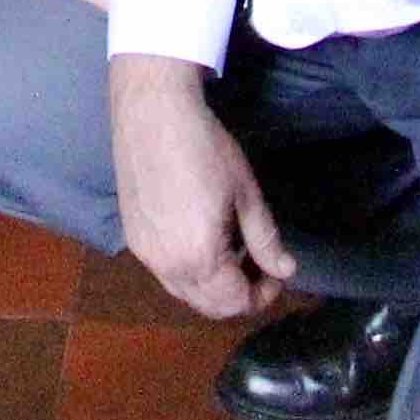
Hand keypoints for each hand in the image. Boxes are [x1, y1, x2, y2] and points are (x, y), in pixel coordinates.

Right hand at [109, 57, 295, 319]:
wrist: (152, 112)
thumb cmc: (205, 147)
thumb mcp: (245, 192)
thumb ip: (265, 239)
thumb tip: (286, 271)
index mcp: (199, 257)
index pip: (236, 303)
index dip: (263, 294)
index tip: (277, 272)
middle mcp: (167, 266)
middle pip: (209, 306)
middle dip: (239, 295)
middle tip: (260, 265)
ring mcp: (144, 254)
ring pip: (185, 292)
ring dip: (214, 286)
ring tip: (233, 249)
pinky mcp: (133, 238)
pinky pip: (166, 273)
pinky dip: (190, 271)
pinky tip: (202, 238)